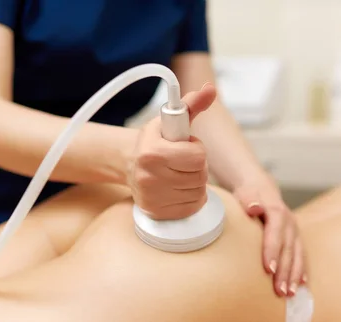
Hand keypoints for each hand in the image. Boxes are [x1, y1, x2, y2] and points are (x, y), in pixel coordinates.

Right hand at [128, 84, 216, 219]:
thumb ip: (191, 105)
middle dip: (197, 167)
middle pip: (200, 176)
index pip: (198, 157)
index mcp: (152, 152)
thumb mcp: (170, 120)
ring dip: (195, 183)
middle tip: (184, 162)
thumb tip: (210, 89)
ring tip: (180, 173)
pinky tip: (179, 188)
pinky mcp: (157, 212)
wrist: (130, 164)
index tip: (186, 146)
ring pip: (198, 192)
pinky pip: (192, 207)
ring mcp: (152, 198)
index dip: (196, 150)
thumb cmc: (155, 141)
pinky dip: (191, 198)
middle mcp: (149, 177)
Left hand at [234, 172, 306, 296]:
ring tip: (290, 294)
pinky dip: (301, 271)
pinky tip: (301, 285)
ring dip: (294, 275)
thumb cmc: (249, 194)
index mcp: (277, 212)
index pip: (275, 234)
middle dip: (284, 271)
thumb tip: (254, 208)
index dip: (272, 251)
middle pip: (288, 249)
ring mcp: (295, 231)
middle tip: (279, 291)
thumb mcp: (246, 193)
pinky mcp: (296, 238)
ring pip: (297, 255)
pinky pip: (301, 256)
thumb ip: (249, 200)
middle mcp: (289, 223)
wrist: (261, 188)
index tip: (268, 270)